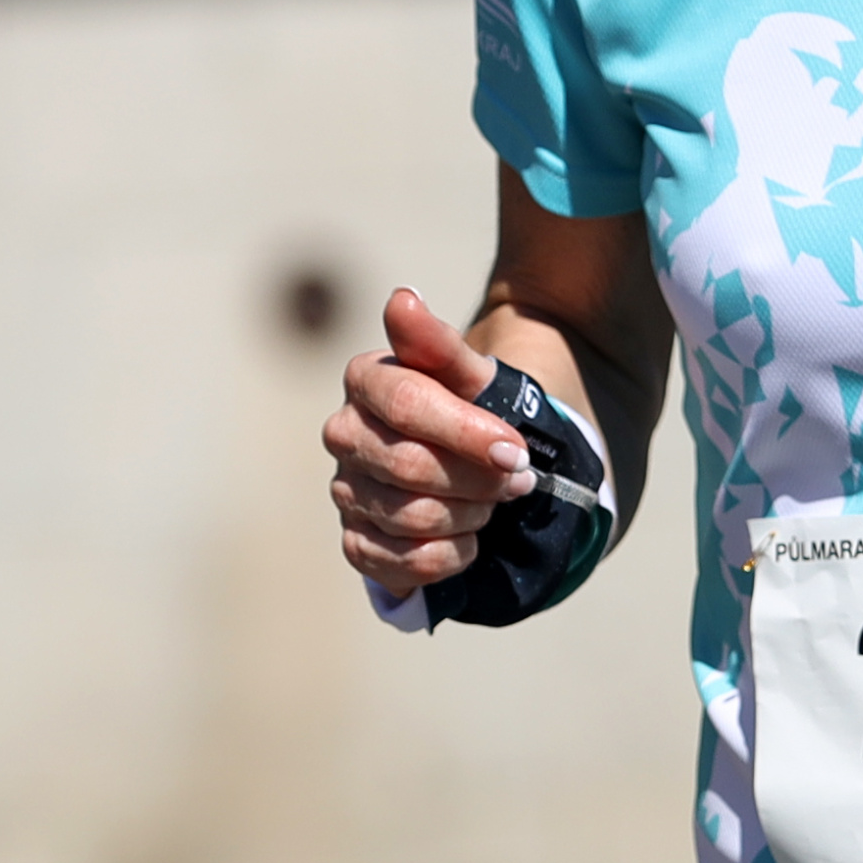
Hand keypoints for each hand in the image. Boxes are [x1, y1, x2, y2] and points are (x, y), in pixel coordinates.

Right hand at [323, 289, 535, 598]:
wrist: (479, 458)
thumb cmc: (475, 405)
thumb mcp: (473, 372)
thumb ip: (438, 342)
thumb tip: (401, 299)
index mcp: (366, 380)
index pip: (408, 406)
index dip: (467, 433)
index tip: (515, 449)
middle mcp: (344, 434)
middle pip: (409, 466)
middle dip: (477, 478)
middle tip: (519, 478)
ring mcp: (346, 491)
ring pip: (409, 517)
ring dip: (470, 514)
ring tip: (493, 501)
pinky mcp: (356, 542)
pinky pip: (398, 564)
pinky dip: (447, 556)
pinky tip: (469, 536)